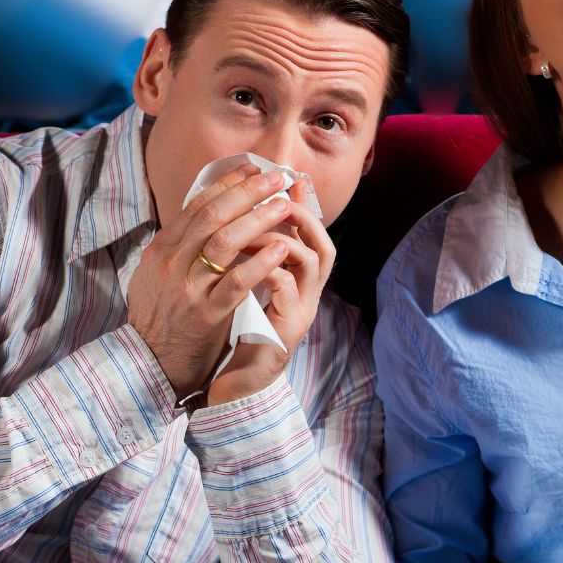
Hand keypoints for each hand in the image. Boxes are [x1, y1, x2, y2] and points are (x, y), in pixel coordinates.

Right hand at [126, 164, 292, 399]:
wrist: (149, 363)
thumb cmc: (161, 316)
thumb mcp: (158, 274)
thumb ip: (179, 245)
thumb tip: (206, 210)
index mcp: (162, 249)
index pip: (197, 206)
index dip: (227, 184)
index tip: (252, 169)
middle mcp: (172, 263)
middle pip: (212, 217)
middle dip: (247, 193)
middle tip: (275, 179)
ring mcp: (188, 288)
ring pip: (225, 243)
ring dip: (258, 220)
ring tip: (284, 207)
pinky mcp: (206, 314)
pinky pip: (237, 282)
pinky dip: (260, 262)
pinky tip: (281, 249)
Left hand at [206, 178, 334, 404]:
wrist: (237, 381)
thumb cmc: (241, 330)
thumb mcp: (249, 286)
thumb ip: (253, 255)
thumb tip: (242, 217)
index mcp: (299, 282)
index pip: (314, 236)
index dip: (306, 208)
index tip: (290, 181)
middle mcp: (308, 294)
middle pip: (324, 245)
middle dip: (303, 217)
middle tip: (277, 199)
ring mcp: (301, 310)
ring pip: (310, 260)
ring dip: (281, 238)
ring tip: (254, 229)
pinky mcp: (288, 328)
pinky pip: (285, 286)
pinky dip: (268, 267)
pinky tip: (246, 260)